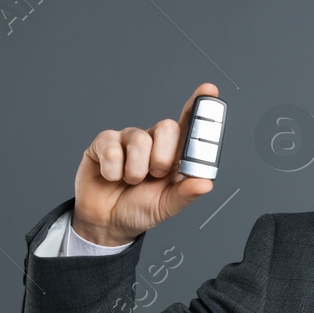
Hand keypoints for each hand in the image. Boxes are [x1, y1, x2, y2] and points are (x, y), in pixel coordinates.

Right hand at [72, 82, 216, 245]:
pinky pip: (112, 147)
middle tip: (156, 174)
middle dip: (163, 155)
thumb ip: (186, 194)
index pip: (189, 124)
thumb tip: (205, 183)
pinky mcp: (104, 143)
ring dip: (136, 170)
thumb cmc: (138, 209)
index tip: (209, 90)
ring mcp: (128, 140)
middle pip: (167, 126)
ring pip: (139, 140)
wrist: (106, 222)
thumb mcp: (166, 207)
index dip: (199, 106)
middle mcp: (153, 142)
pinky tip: (111, 177)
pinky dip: (113, 170)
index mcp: (174, 155)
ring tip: (131, 181)